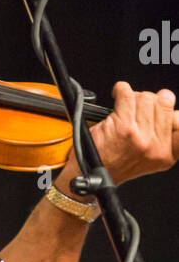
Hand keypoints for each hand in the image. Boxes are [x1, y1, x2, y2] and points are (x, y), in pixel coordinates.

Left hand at [57, 82, 178, 193]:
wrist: (89, 171)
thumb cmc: (115, 160)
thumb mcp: (149, 156)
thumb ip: (163, 135)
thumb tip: (168, 106)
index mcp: (166, 154)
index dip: (172, 112)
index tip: (163, 110)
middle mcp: (156, 147)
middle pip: (164, 103)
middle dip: (150, 99)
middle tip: (139, 106)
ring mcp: (141, 137)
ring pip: (146, 98)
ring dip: (133, 97)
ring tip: (125, 106)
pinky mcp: (124, 128)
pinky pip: (127, 95)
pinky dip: (121, 90)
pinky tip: (118, 95)